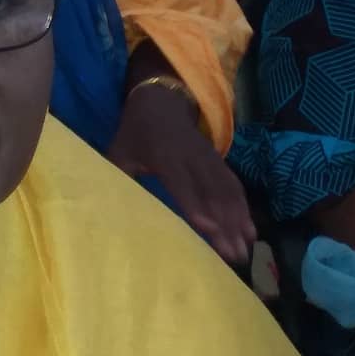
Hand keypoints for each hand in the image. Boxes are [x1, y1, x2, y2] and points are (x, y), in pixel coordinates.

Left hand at [107, 83, 256, 264]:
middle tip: (236, 256)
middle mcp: (192, 158)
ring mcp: (208, 158)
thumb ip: (117, 177)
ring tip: (247, 248)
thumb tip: (104, 208)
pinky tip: (250, 228)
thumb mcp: (120, 151)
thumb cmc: (136, 131)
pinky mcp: (217, 160)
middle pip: (212, 194)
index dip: (196, 206)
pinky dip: (243, 207)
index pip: (182, 185)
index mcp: (164, 156)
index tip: (210, 229)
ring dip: (239, 220)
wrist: (161, 99)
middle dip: (226, 225)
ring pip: (227, 191)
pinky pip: (233, 185)